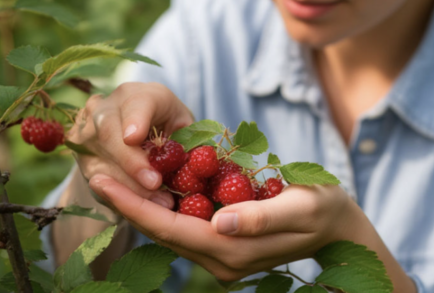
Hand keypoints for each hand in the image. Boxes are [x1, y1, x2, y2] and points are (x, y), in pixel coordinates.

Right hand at [67, 82, 194, 210]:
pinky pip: (94, 173)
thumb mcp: (184, 132)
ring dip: (126, 182)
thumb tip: (199, 161)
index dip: (135, 119)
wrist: (133, 138)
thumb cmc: (168, 133)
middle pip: (109, 130)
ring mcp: (87, 126)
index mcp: (140, 94)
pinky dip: (116, 190)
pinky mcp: (77, 149)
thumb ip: (190, 143)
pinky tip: (136, 203)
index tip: (133, 138)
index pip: (137, 102)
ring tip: (155, 199)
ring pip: (99, 155)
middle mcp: (108, 104)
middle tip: (154, 184)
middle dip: (131, 162)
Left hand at [88, 173, 361, 281]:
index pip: (172, 227)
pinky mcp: (224, 248)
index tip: (104, 180)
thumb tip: (220, 220)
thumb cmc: (324, 210)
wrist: (339, 229)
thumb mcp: (301, 205)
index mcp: (234, 249)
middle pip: (161, 231)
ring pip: (169, 232)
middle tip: (94, 172)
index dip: (134, 205)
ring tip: (110, 176)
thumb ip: (261, 217)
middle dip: (126, 204)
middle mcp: (221, 261)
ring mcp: (221, 258)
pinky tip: (147, 187)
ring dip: (140, 206)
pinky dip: (163, 208)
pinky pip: (185, 229)